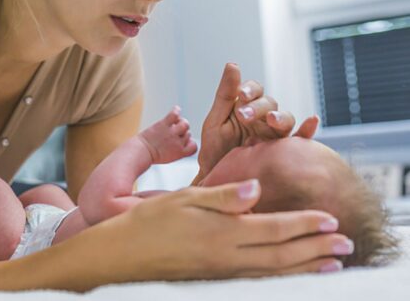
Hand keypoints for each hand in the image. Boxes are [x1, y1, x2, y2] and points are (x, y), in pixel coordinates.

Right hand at [92, 180, 347, 282]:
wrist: (123, 254)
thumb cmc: (151, 220)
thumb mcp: (184, 198)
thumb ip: (222, 196)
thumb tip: (256, 189)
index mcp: (221, 232)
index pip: (274, 228)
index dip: (305, 224)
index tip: (331, 219)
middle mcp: (227, 256)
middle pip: (282, 255)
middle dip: (316, 248)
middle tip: (345, 244)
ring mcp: (222, 272)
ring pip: (274, 271)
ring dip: (306, 266)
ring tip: (332, 263)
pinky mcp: (215, 278)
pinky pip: (258, 279)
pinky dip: (282, 276)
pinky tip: (291, 272)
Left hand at [194, 63, 318, 183]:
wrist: (218, 182)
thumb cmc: (215, 151)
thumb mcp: (215, 121)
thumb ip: (225, 94)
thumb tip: (233, 64)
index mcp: (247, 108)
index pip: (254, 90)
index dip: (250, 89)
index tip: (241, 95)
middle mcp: (264, 119)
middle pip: (271, 104)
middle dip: (259, 107)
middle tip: (244, 114)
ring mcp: (275, 135)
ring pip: (286, 119)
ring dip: (280, 117)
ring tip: (272, 120)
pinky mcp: (283, 153)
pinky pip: (300, 141)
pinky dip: (308, 131)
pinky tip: (312, 121)